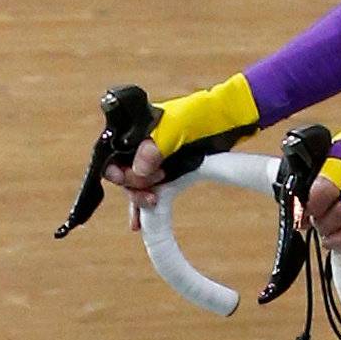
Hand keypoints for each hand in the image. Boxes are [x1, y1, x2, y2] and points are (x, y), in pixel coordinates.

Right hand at [105, 73, 258, 228]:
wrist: (228, 118)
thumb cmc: (200, 116)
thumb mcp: (175, 129)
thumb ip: (154, 148)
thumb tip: (136, 170)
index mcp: (135, 130)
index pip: (112, 156)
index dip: (118, 172)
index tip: (133, 179)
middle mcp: (140, 144)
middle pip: (123, 173)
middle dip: (135, 185)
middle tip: (153, 188)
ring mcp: (154, 158)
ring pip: (136, 184)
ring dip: (140, 196)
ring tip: (153, 203)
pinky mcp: (169, 169)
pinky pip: (150, 189)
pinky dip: (144, 204)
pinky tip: (138, 223)